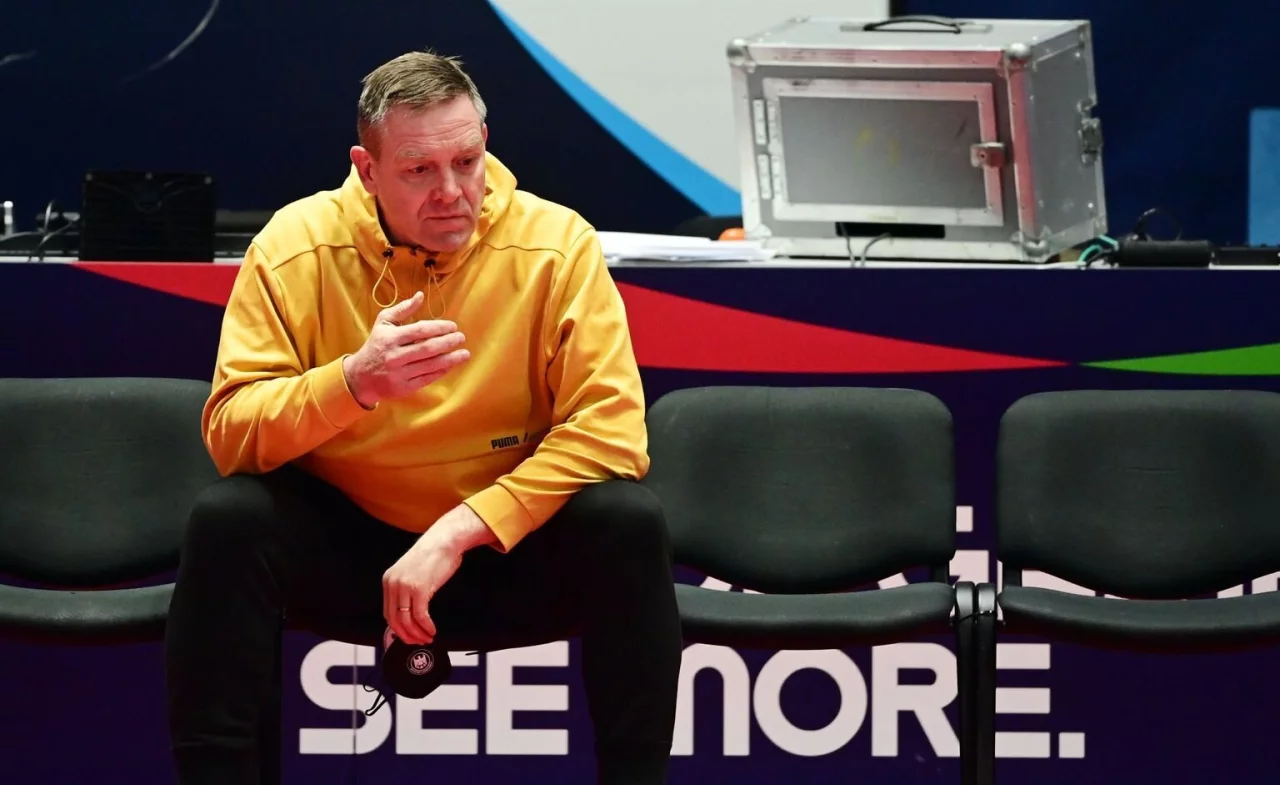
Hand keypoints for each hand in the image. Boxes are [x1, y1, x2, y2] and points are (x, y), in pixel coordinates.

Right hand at [343, 291, 469, 407]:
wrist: (360, 376)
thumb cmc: (376, 345)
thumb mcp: (383, 324)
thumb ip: (402, 309)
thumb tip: (421, 295)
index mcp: (390, 338)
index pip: (419, 330)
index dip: (439, 328)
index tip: (453, 326)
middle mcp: (394, 356)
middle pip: (427, 348)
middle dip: (448, 342)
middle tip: (461, 338)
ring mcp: (399, 374)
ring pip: (429, 365)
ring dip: (450, 359)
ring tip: (465, 354)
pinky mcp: (403, 388)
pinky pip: (426, 379)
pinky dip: (441, 372)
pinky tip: (451, 365)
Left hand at [382, 503, 497, 644]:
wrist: (444, 540)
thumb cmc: (433, 554)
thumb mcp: (412, 572)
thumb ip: (407, 590)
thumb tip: (411, 612)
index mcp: (389, 580)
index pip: (388, 613)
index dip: (398, 629)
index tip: (408, 636)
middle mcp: (393, 584)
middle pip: (395, 620)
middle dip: (407, 636)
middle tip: (418, 641)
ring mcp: (405, 587)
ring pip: (407, 621)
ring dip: (418, 634)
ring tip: (427, 637)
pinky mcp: (419, 589)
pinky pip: (420, 616)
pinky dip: (426, 627)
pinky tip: (432, 630)